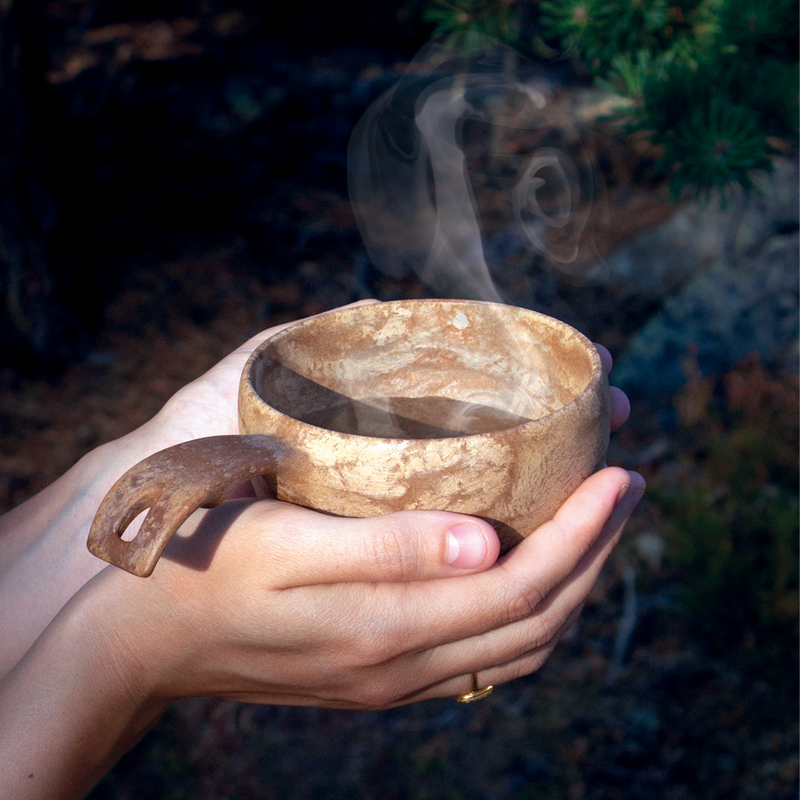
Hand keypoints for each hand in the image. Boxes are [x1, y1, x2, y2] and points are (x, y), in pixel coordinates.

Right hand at [92, 466, 643, 710]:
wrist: (151, 643)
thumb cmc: (213, 572)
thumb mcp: (290, 549)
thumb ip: (390, 549)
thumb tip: (489, 542)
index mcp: (390, 628)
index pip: (522, 586)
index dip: (582, 533)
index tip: (619, 475)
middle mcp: (406, 665)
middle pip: (537, 619)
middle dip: (594, 554)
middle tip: (624, 487)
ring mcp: (396, 678)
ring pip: (518, 645)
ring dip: (570, 586)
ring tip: (594, 526)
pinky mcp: (381, 675)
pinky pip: (484, 658)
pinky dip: (526, 613)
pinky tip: (526, 572)